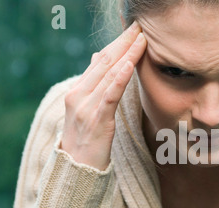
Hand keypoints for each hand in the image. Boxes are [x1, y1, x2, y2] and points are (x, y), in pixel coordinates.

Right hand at [61, 21, 146, 169]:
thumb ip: (91, 84)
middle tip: (139, 27)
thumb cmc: (85, 140)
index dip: (117, 44)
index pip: (100, 61)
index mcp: (77, 91)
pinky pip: (110, 96)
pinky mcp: (97, 120)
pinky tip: (130, 64)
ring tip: (141, 39)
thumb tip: (95, 57)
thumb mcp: (85, 109)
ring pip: (108, 75)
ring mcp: (86, 107)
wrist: (77, 169)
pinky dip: (119, 79)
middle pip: (104, 62)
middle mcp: (78, 95)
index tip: (132, 31)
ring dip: (127, 55)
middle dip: (123, 43)